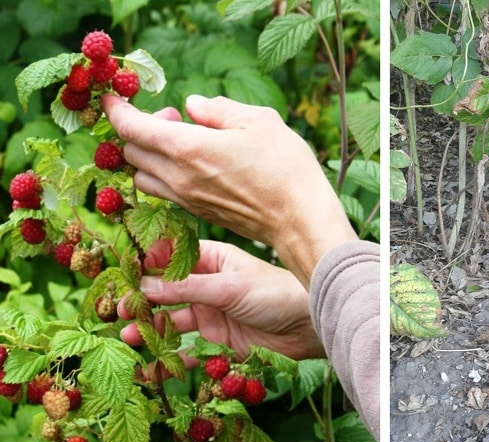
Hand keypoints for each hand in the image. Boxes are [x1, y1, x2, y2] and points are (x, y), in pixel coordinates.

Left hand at [101, 94, 356, 286]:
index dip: (117, 110)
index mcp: (188, 148)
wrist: (299, 220)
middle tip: (174, 119)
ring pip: (143, 176)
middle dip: (141, 129)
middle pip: (132, 152)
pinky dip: (165, 175)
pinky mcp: (199, 214)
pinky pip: (165, 193)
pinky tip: (196, 166)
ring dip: (151, 156)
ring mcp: (187, 200)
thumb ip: (219, 110)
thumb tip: (192, 107)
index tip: (113, 97)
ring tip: (184, 145)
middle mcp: (179, 177)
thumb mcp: (259, 121)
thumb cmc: (285, 167)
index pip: (132, 127)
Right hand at [119, 240, 325, 366]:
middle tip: (118, 311)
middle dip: (141, 300)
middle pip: (165, 290)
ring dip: (150, 327)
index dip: (146, 264)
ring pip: (172, 318)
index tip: (122, 275)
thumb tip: (143, 286)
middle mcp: (208, 283)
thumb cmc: (275, 293)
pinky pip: (188, 346)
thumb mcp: (229, 288)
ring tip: (128, 337)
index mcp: (212, 259)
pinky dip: (171, 356)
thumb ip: (186, 289)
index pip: (171, 256)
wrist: (308, 326)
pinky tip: (154, 365)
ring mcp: (211, 311)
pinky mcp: (218, 338)